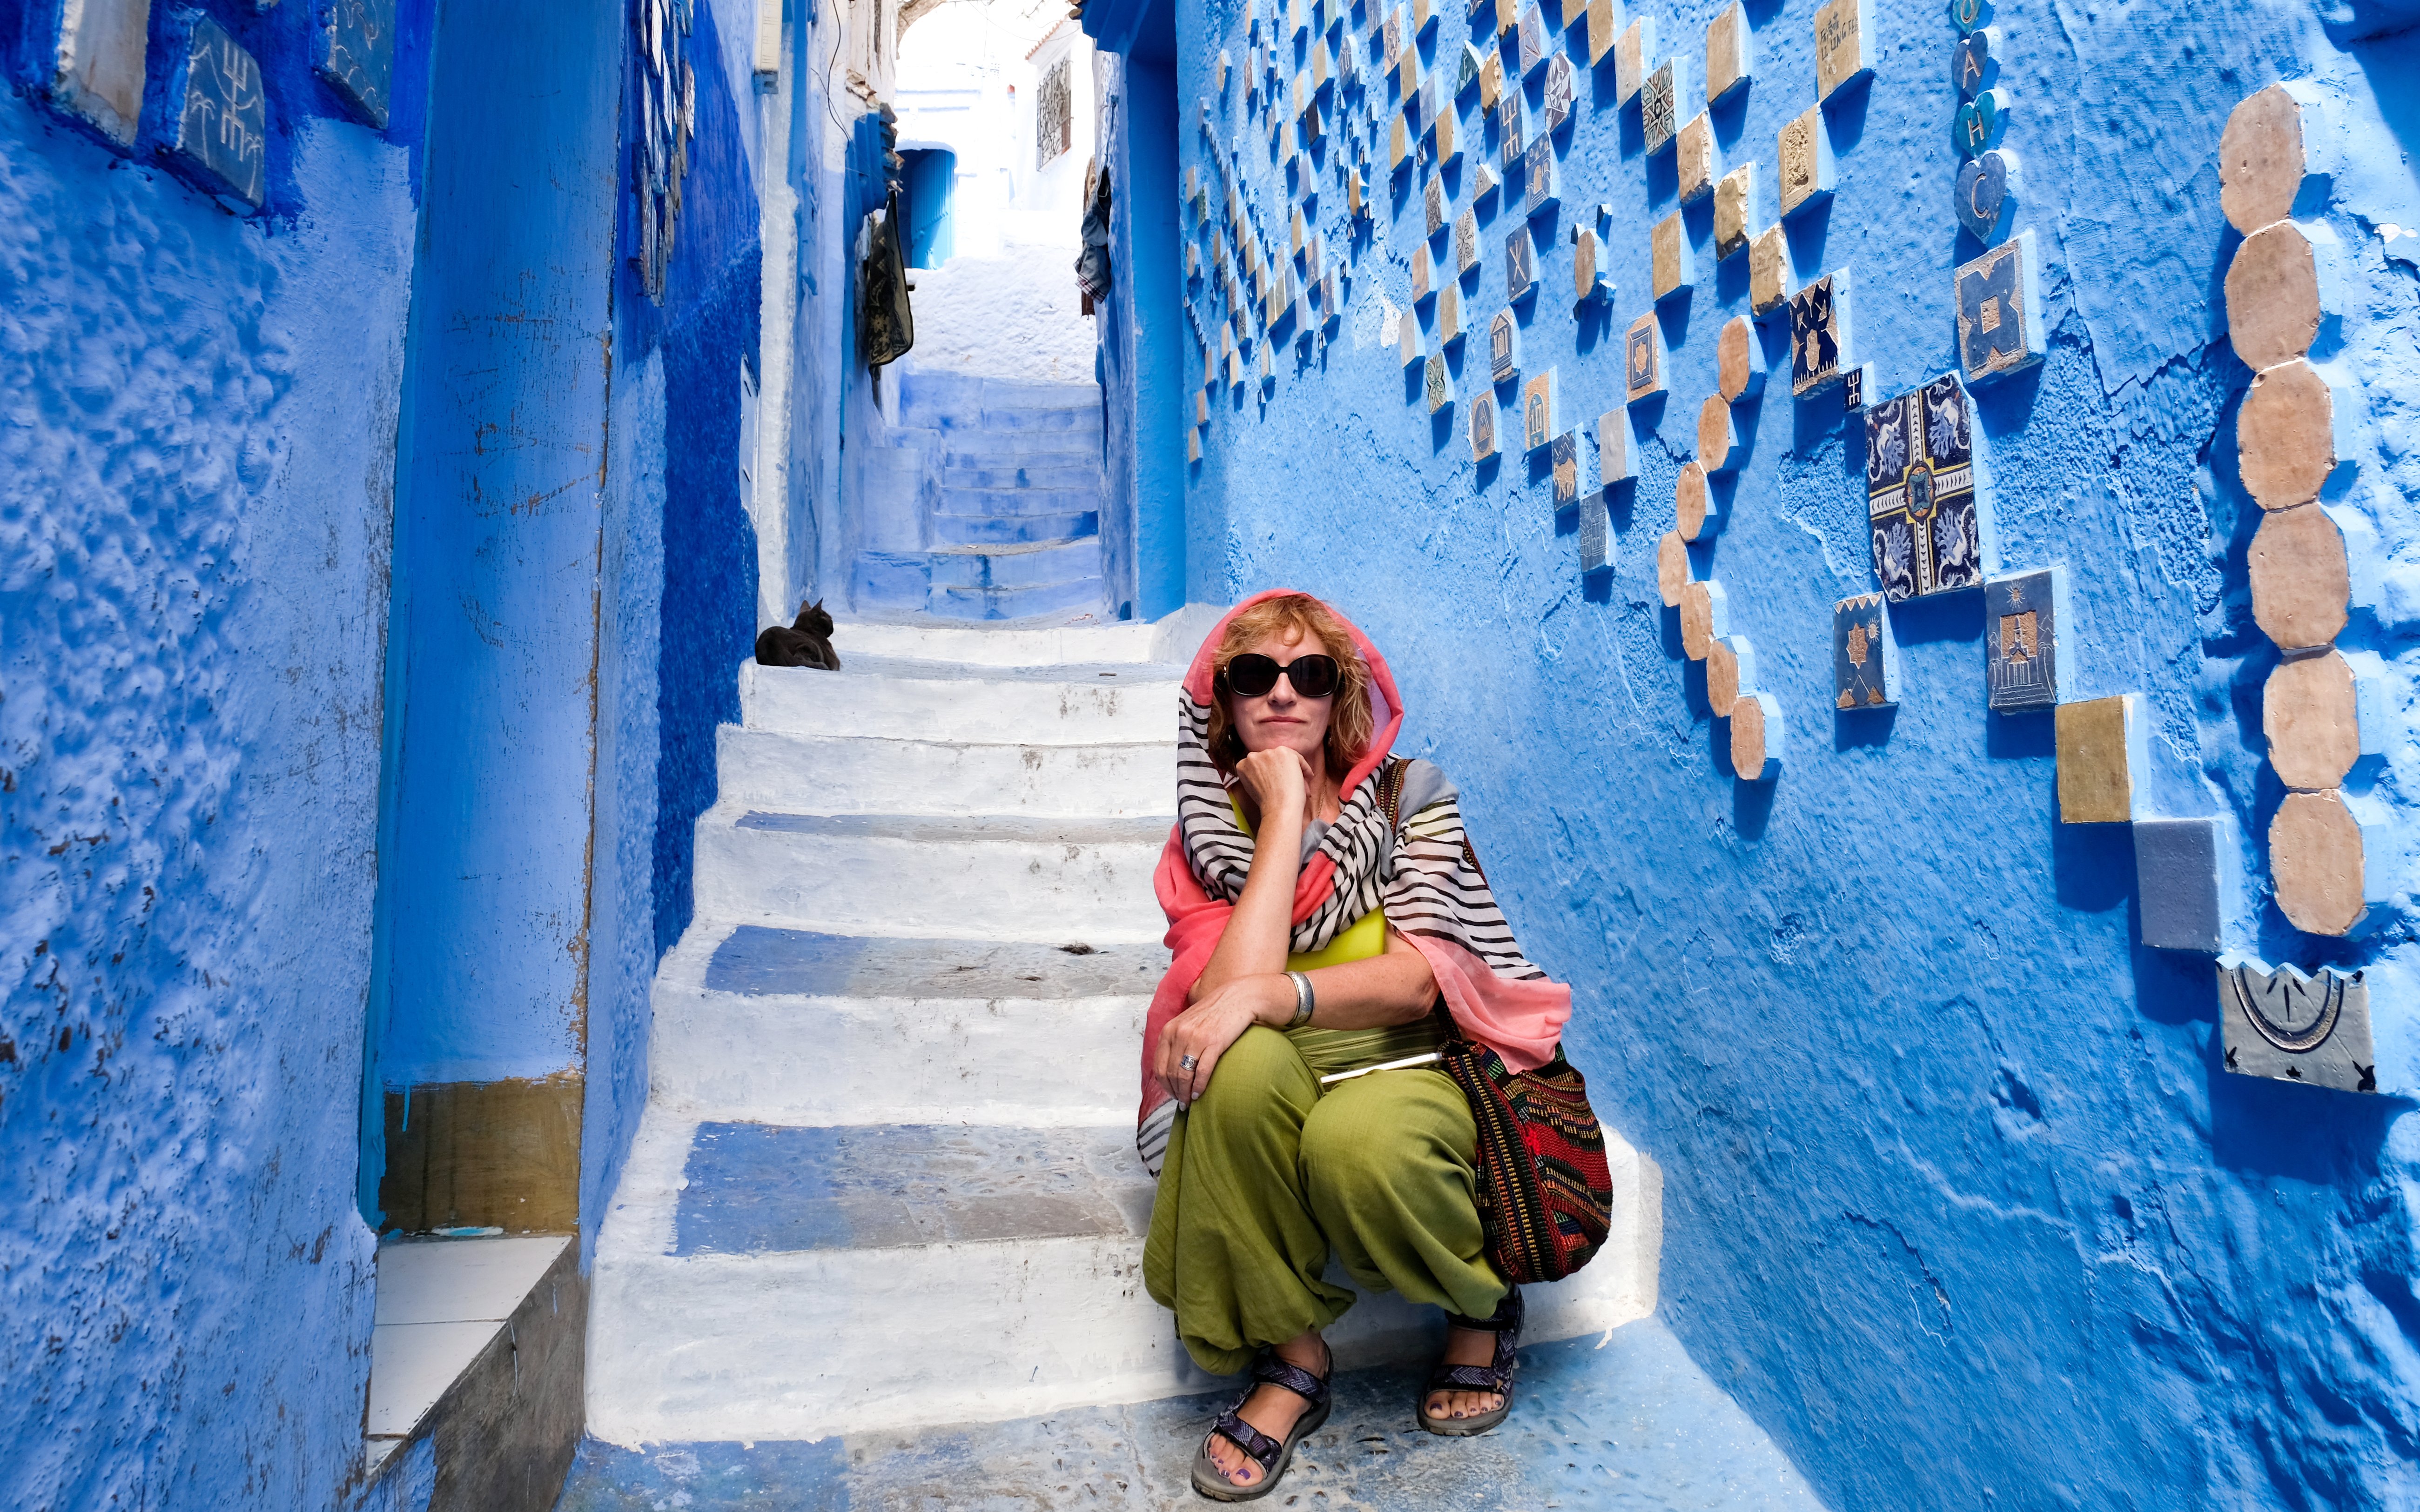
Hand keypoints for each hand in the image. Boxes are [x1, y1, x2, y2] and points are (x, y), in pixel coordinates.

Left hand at [1156, 973, 1294, 1106]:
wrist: (1240, 997)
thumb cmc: (1215, 1012)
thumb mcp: (1188, 1021)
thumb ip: (1176, 1039)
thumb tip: (1171, 1066)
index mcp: (1169, 1029)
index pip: (1158, 1066)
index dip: (1164, 1085)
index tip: (1171, 1094)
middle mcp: (1179, 1034)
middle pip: (1170, 1074)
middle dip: (1174, 1092)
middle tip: (1181, 1102)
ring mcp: (1195, 1038)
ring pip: (1183, 1076)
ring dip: (1185, 1093)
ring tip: (1189, 1102)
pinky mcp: (1214, 1043)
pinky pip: (1201, 1072)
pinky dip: (1198, 1087)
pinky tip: (1199, 1094)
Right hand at [1233, 746, 1315, 828]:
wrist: (1278, 809)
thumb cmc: (1269, 804)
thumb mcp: (1254, 787)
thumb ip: (1257, 775)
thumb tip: (1272, 772)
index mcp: (1243, 765)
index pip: (1259, 764)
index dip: (1270, 772)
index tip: (1278, 781)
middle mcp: (1253, 756)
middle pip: (1271, 759)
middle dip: (1282, 770)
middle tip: (1290, 783)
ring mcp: (1268, 753)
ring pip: (1285, 758)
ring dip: (1293, 769)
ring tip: (1301, 784)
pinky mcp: (1284, 753)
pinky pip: (1298, 758)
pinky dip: (1305, 768)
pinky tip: (1308, 778)